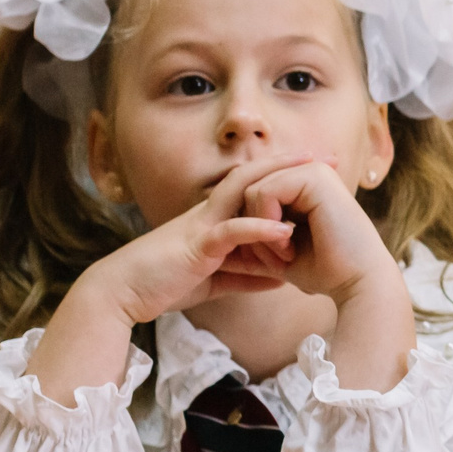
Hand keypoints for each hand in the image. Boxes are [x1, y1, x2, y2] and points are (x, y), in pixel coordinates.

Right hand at [32, 158, 310, 404]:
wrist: (123, 294)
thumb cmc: (165, 283)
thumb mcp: (216, 279)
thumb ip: (248, 274)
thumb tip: (282, 277)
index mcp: (216, 219)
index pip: (257, 189)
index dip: (288, 177)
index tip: (324, 169)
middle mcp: (211, 213)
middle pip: (255, 178)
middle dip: (292, 165)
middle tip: (329, 156)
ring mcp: (203, 226)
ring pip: (244, 194)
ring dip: (280, 183)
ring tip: (314, 173)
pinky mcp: (196, 246)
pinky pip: (230, 232)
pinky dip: (259, 230)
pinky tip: (285, 231)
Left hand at [232, 159, 414, 388]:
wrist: (359, 282)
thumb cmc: (327, 271)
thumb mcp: (282, 250)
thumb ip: (257, 236)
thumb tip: (221, 238)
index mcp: (308, 185)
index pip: (256, 194)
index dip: (253, 228)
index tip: (276, 259)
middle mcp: (311, 172)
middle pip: (250, 189)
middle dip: (253, 229)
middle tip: (278, 259)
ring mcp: (314, 170)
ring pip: (252, 190)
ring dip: (259, 230)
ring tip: (283, 254)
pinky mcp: (315, 176)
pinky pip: (263, 192)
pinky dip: (265, 224)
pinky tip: (287, 246)